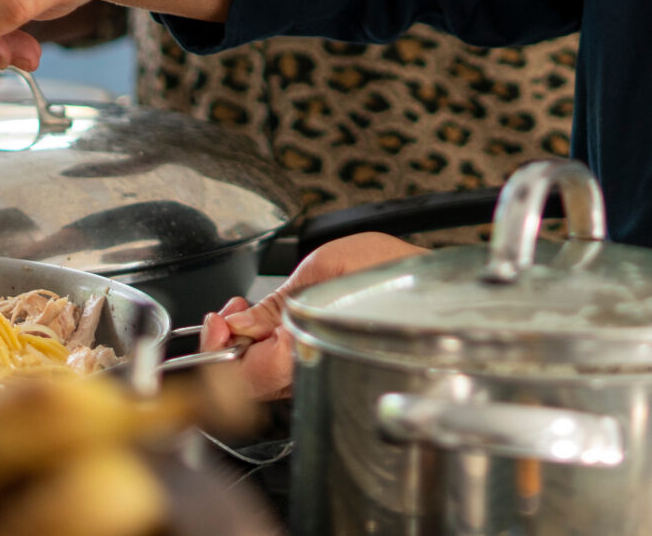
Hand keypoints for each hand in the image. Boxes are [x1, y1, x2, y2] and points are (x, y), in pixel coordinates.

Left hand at [197, 232, 424, 401]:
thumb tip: (239, 324)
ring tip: (246, 309)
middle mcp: (314, 375)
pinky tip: (262, 319)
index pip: (247, 376)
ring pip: (259, 378)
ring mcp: (316, 374)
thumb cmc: (392, 274)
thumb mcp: (325, 269)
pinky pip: (275, 369)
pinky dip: (258, 345)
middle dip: (226, 344)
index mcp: (314, 355)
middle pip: (246, 382)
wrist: (430, 283)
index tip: (220, 320)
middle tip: (229, 311)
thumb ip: (277, 303)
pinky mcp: (319, 366)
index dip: (222, 350)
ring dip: (241, 343)